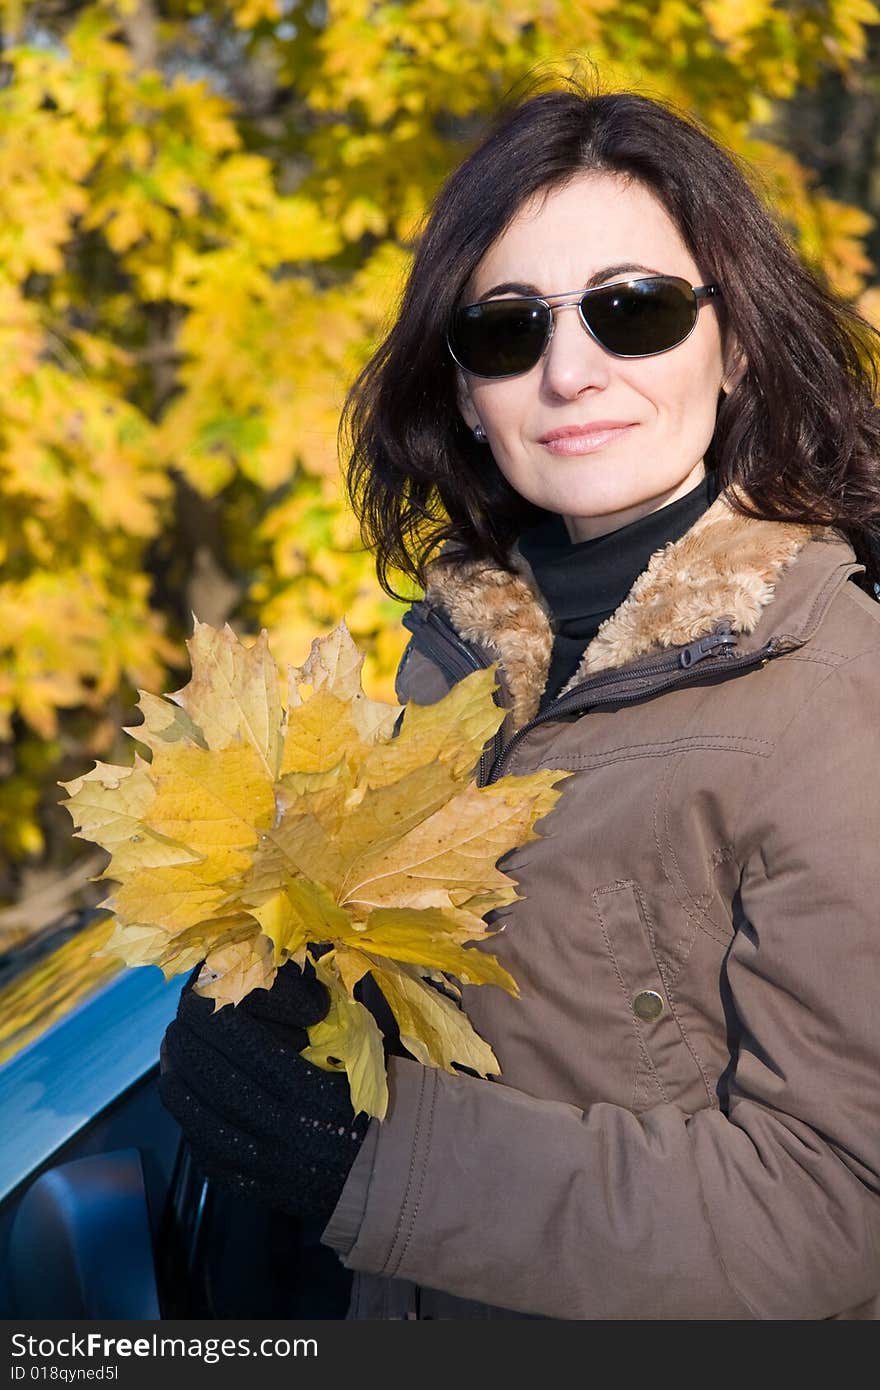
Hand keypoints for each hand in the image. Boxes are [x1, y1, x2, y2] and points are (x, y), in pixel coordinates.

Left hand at [158, 963, 368, 1223]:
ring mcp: (270, 1166)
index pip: (243, 1045)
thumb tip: (283, 970)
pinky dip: (190, 1127)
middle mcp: (285, 1129)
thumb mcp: (365, 1049)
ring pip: (201, 1122)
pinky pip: (210, 1157)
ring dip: (178, 1085)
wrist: (398, 1173)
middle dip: (187, 1048)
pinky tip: (186, 1103)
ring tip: (169, 1059)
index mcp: (312, 1090)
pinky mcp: (261, 1191)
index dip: (212, 1019)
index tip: (198, 1000)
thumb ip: (332, 1011)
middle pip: (215, 1080)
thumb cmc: (382, 1098)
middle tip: (175, 1026)